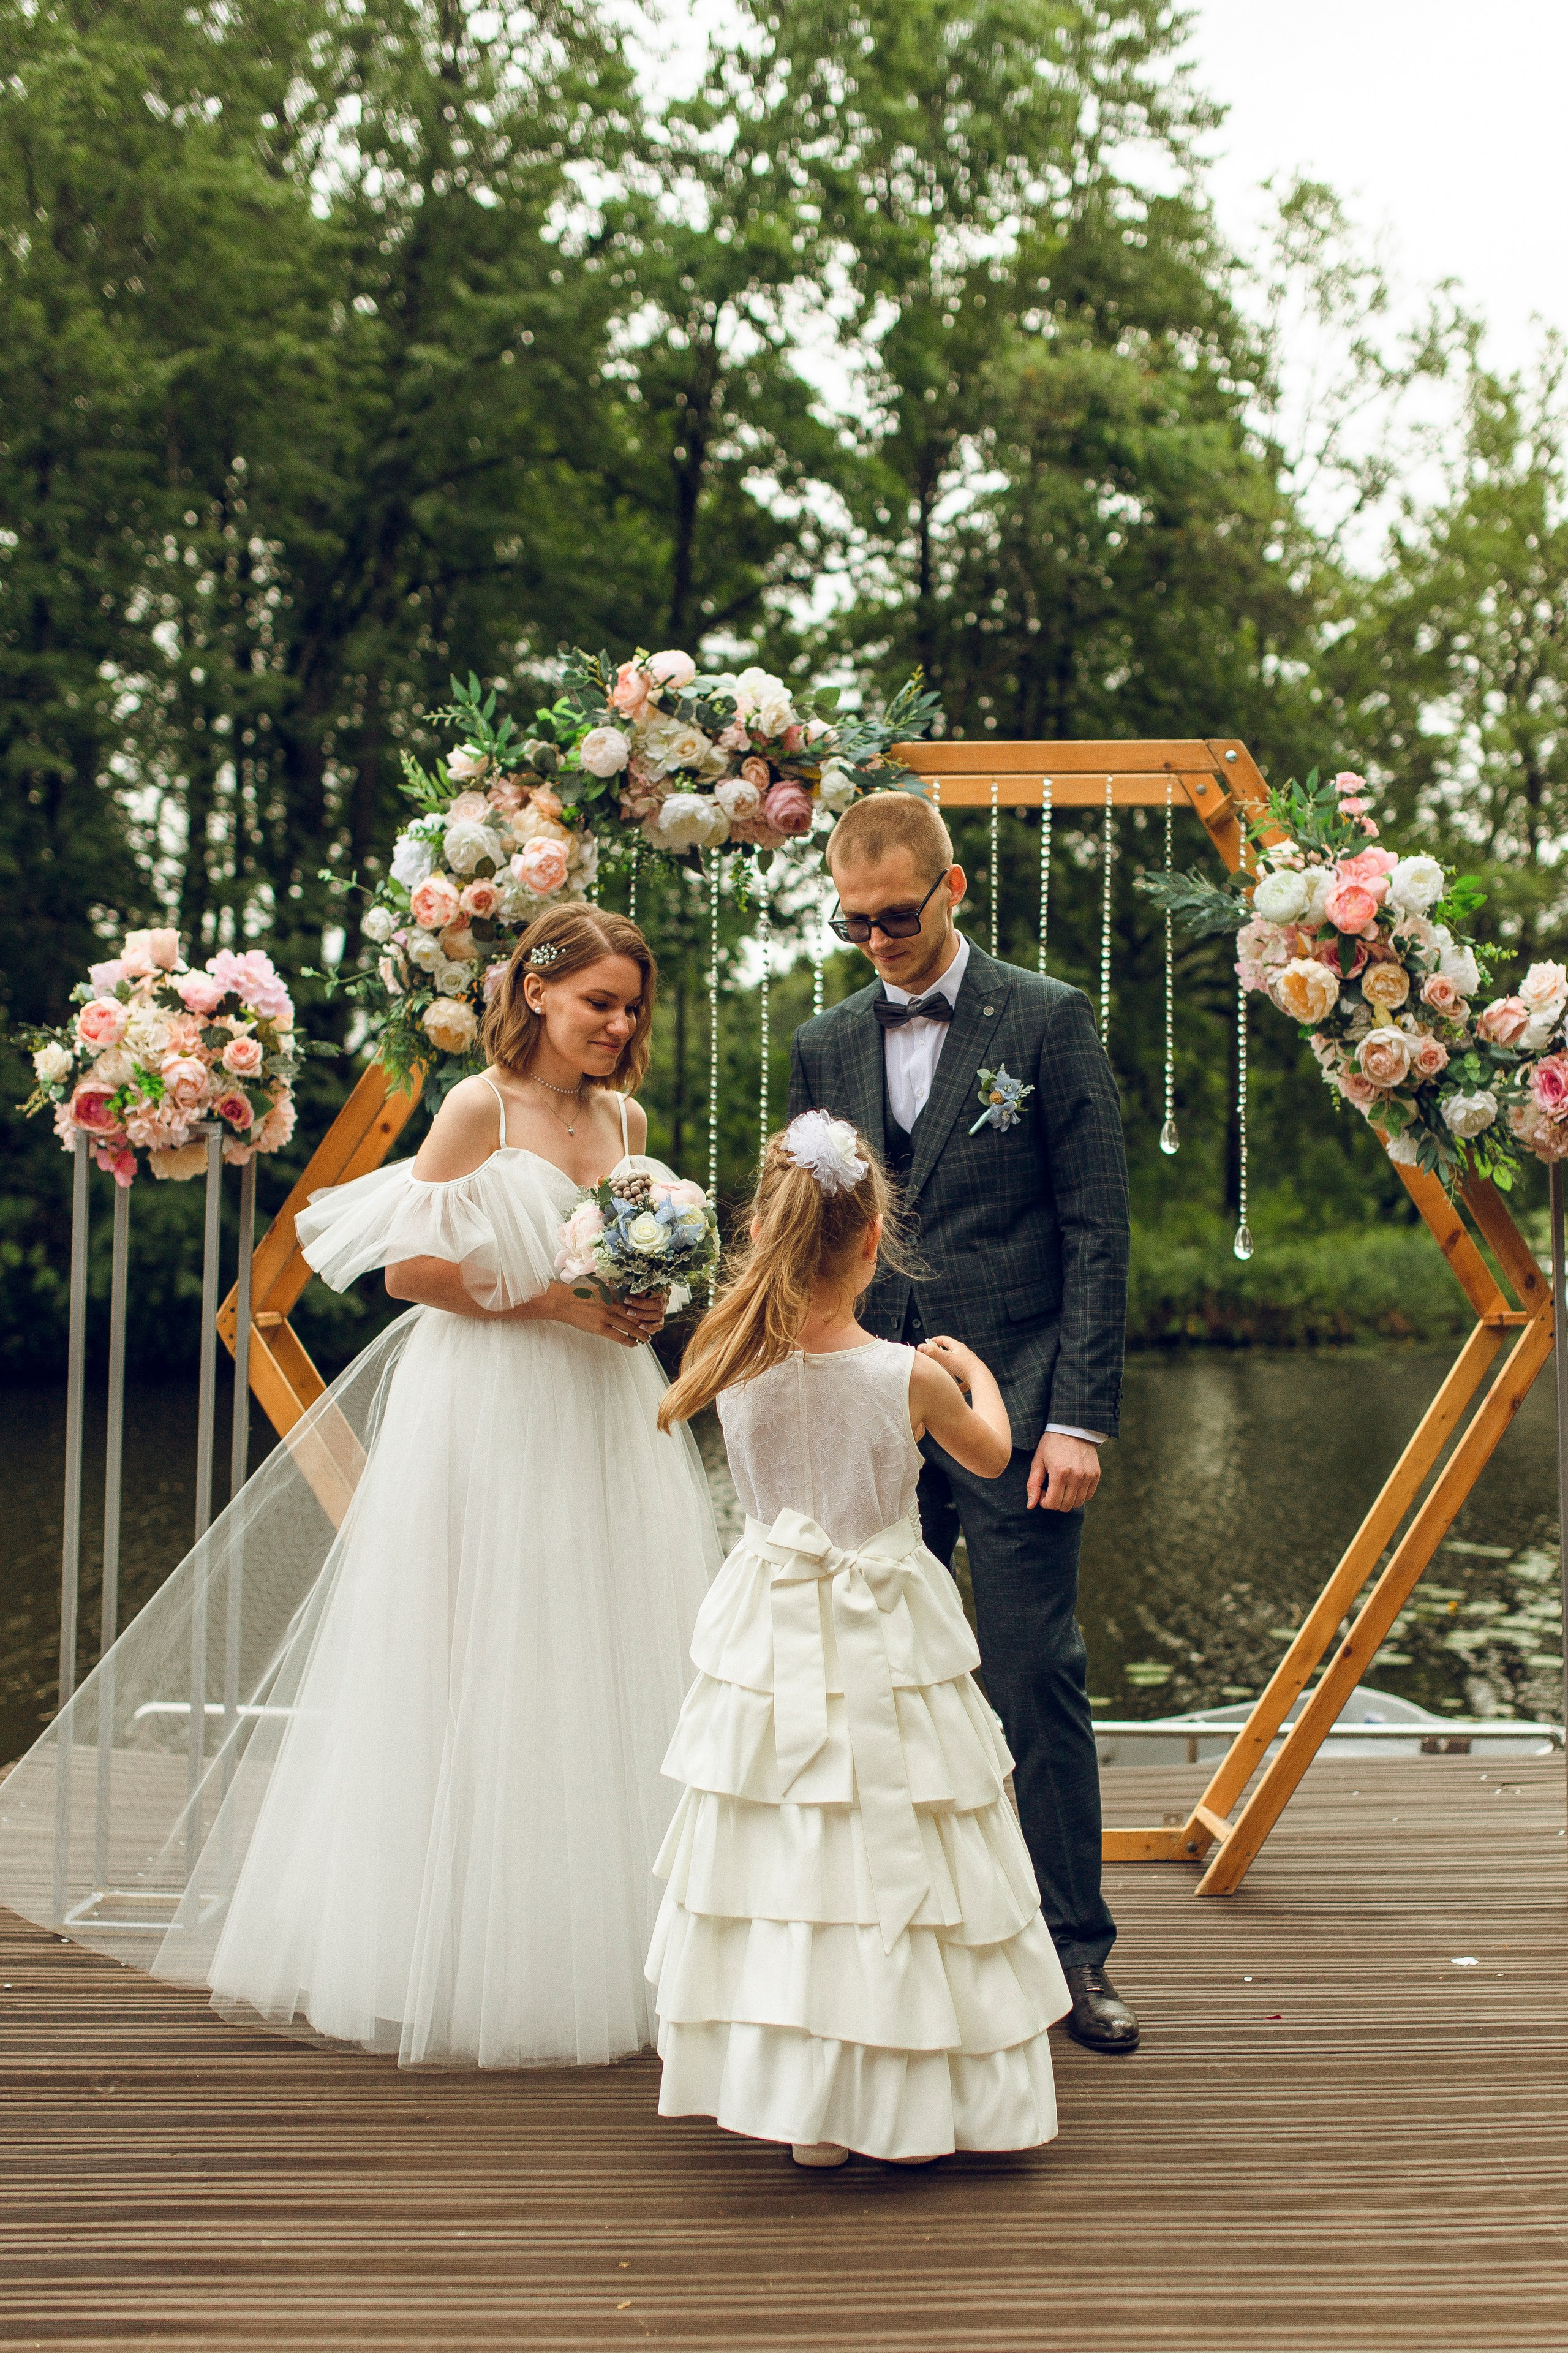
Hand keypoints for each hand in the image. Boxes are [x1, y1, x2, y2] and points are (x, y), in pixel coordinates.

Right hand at [529, 1281, 662, 1347]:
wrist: (563, 1302)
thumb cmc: (580, 1294)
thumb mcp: (599, 1288)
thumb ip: (614, 1291)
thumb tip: (627, 1294)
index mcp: (614, 1292)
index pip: (636, 1301)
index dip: (646, 1309)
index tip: (652, 1314)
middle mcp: (612, 1303)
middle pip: (636, 1315)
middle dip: (646, 1323)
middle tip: (653, 1329)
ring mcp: (606, 1316)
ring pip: (630, 1327)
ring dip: (640, 1334)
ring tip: (646, 1338)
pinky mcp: (600, 1327)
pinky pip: (618, 1336)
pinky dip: (628, 1341)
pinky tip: (633, 1344)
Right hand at [916, 1335, 977, 1391]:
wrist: (980, 1379)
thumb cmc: (965, 1367)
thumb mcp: (947, 1358)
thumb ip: (933, 1353)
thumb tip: (921, 1347)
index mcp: (959, 1348)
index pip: (945, 1340)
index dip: (936, 1340)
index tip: (928, 1342)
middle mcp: (964, 1355)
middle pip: (951, 1352)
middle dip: (941, 1354)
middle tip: (932, 1357)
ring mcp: (968, 1365)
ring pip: (956, 1365)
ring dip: (948, 1368)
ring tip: (942, 1372)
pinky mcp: (971, 1376)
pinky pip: (962, 1378)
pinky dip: (957, 1382)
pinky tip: (954, 1387)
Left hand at [1027, 1430, 1099, 1512]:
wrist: (1072, 1428)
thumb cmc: (1051, 1444)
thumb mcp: (1038, 1461)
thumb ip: (1033, 1484)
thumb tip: (1030, 1506)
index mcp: (1059, 1473)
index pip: (1052, 1503)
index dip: (1044, 1502)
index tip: (1042, 1492)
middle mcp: (1076, 1476)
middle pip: (1065, 1506)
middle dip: (1054, 1502)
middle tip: (1050, 1489)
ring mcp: (1088, 1476)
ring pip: (1077, 1503)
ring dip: (1067, 1500)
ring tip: (1061, 1487)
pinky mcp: (1095, 1475)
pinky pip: (1088, 1496)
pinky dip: (1079, 1495)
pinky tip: (1071, 1484)